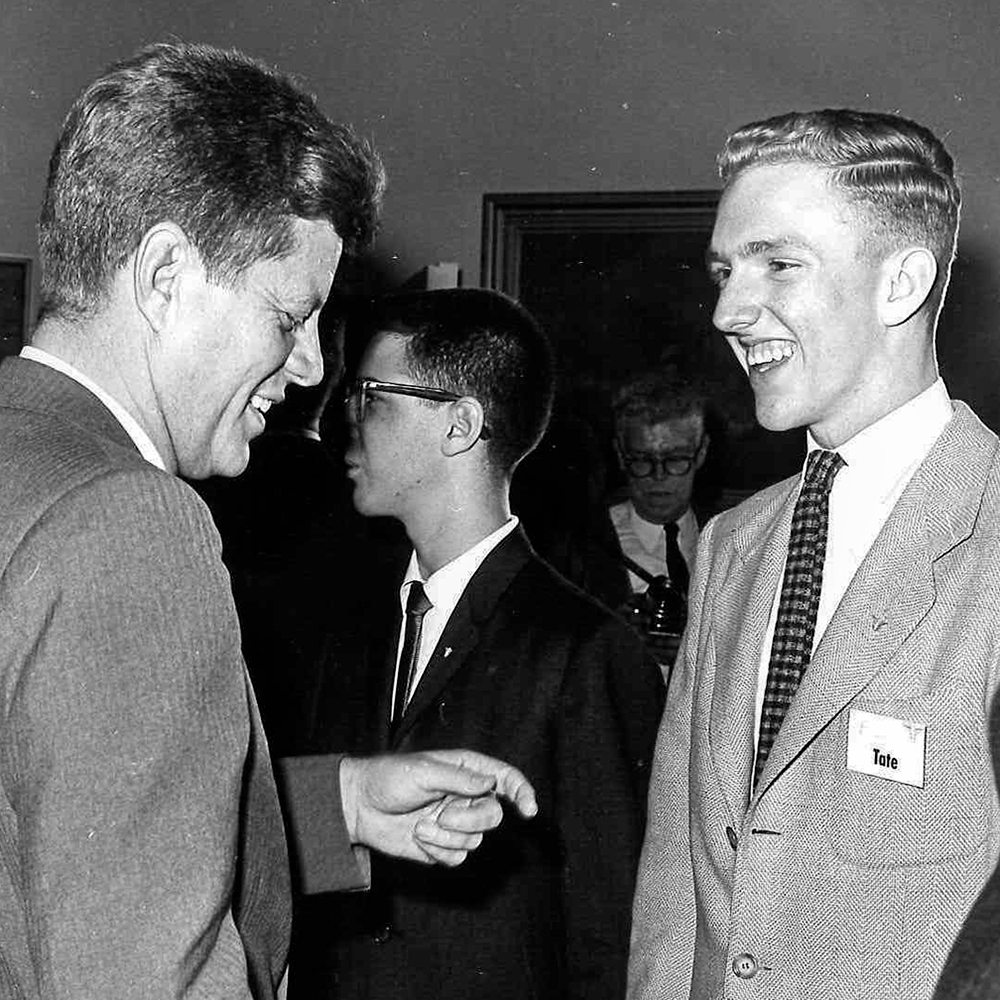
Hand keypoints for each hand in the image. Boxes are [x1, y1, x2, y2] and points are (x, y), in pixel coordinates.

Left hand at [340, 749, 536, 866]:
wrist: (360, 807)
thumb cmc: (389, 778)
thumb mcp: (423, 771)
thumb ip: (459, 778)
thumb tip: (491, 783)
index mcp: (466, 770)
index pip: (505, 778)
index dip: (522, 791)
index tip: (529, 809)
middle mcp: (466, 796)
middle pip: (493, 816)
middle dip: (470, 820)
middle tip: (444, 815)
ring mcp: (456, 822)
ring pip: (475, 840)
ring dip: (446, 836)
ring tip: (420, 825)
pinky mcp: (443, 845)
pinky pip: (457, 857)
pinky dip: (438, 851)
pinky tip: (419, 838)